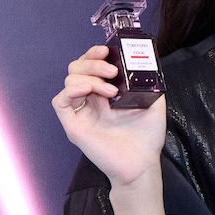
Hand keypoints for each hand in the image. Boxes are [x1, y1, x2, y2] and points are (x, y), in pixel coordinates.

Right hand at [52, 45, 167, 189]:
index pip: (90, 64)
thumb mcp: (154, 101)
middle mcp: (91, 99)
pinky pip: (60, 101)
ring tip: (110, 89)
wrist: (141, 164)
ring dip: (89, 77)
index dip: (94, 53)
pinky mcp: (73, 125)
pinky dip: (71, 90)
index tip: (107, 50)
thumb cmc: (146, 138)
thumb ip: (148, 81)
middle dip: (92, 63)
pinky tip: (88, 91)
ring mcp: (81, 112)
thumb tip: (146, 62)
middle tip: (112, 71)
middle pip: (77, 68)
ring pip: (69, 80)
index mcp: (105, 92)